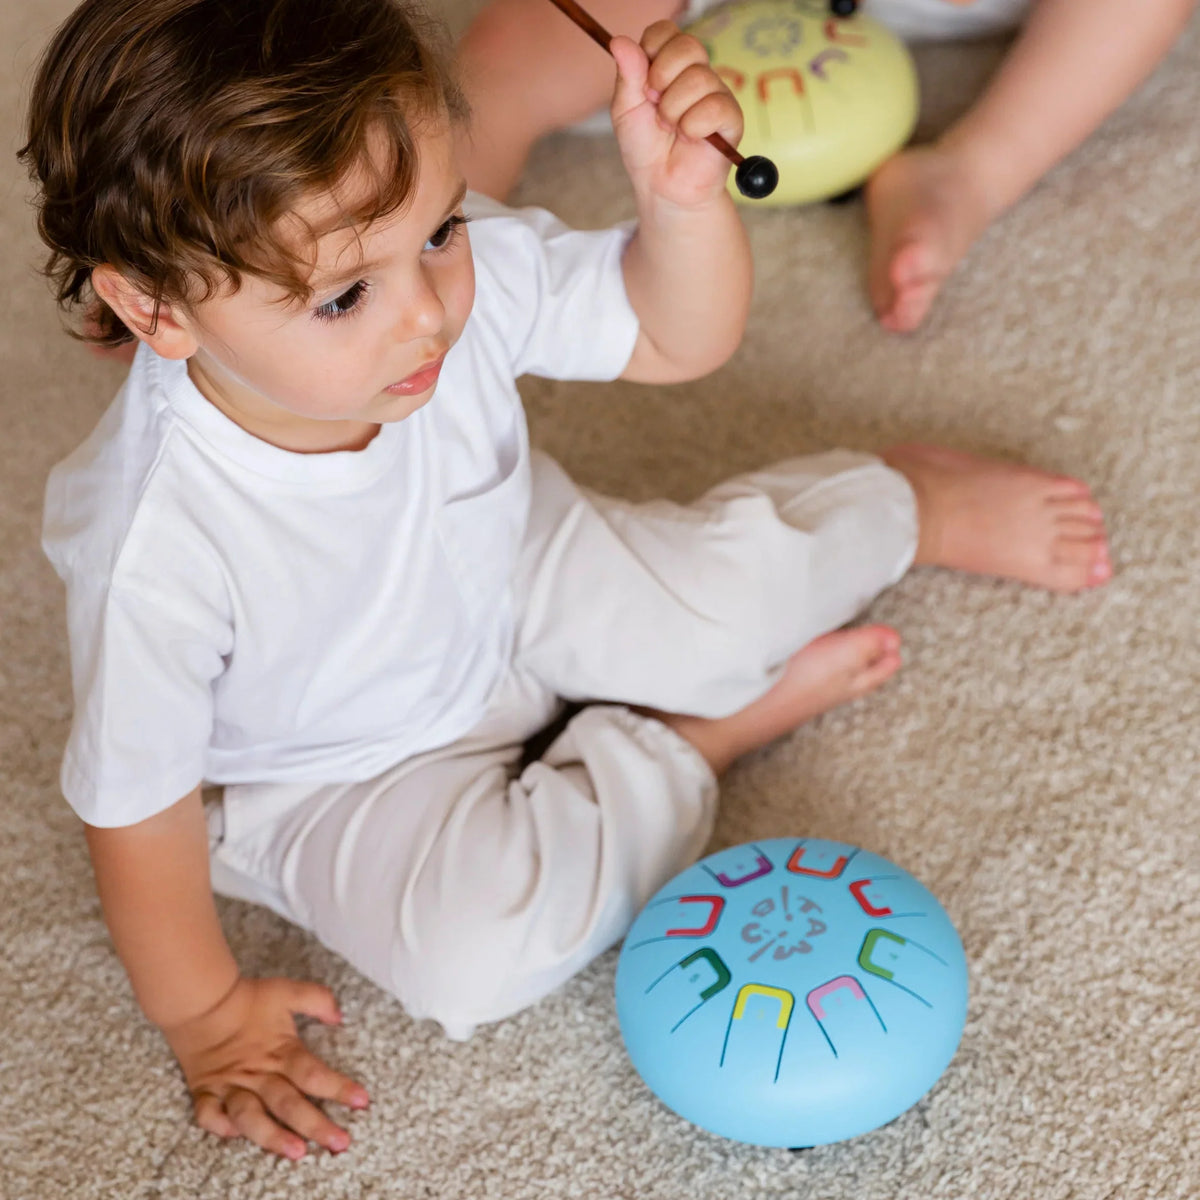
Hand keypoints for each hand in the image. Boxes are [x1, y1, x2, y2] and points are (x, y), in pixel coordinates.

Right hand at [161, 976, 368, 1159]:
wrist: (201, 999)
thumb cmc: (248, 998)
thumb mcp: (287, 991)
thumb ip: (317, 999)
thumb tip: (340, 1016)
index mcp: (280, 1051)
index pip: (314, 1074)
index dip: (339, 1088)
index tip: (362, 1101)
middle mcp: (258, 1073)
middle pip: (289, 1103)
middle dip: (316, 1125)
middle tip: (341, 1143)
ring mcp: (231, 1084)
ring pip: (251, 1117)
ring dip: (272, 1137)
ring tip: (296, 1152)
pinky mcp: (206, 1090)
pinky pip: (209, 1115)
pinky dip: (220, 1127)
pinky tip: (236, 1136)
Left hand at [609, 22, 743, 209]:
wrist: (660, 185)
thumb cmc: (645, 147)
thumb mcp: (626, 109)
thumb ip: (627, 74)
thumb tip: (619, 41)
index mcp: (671, 65)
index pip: (666, 31)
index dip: (651, 51)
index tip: (643, 83)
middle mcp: (696, 73)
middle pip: (688, 46)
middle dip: (662, 78)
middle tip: (656, 107)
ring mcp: (717, 93)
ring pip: (699, 79)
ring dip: (674, 110)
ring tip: (671, 129)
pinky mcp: (731, 118)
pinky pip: (715, 107)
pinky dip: (693, 126)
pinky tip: (689, 138)